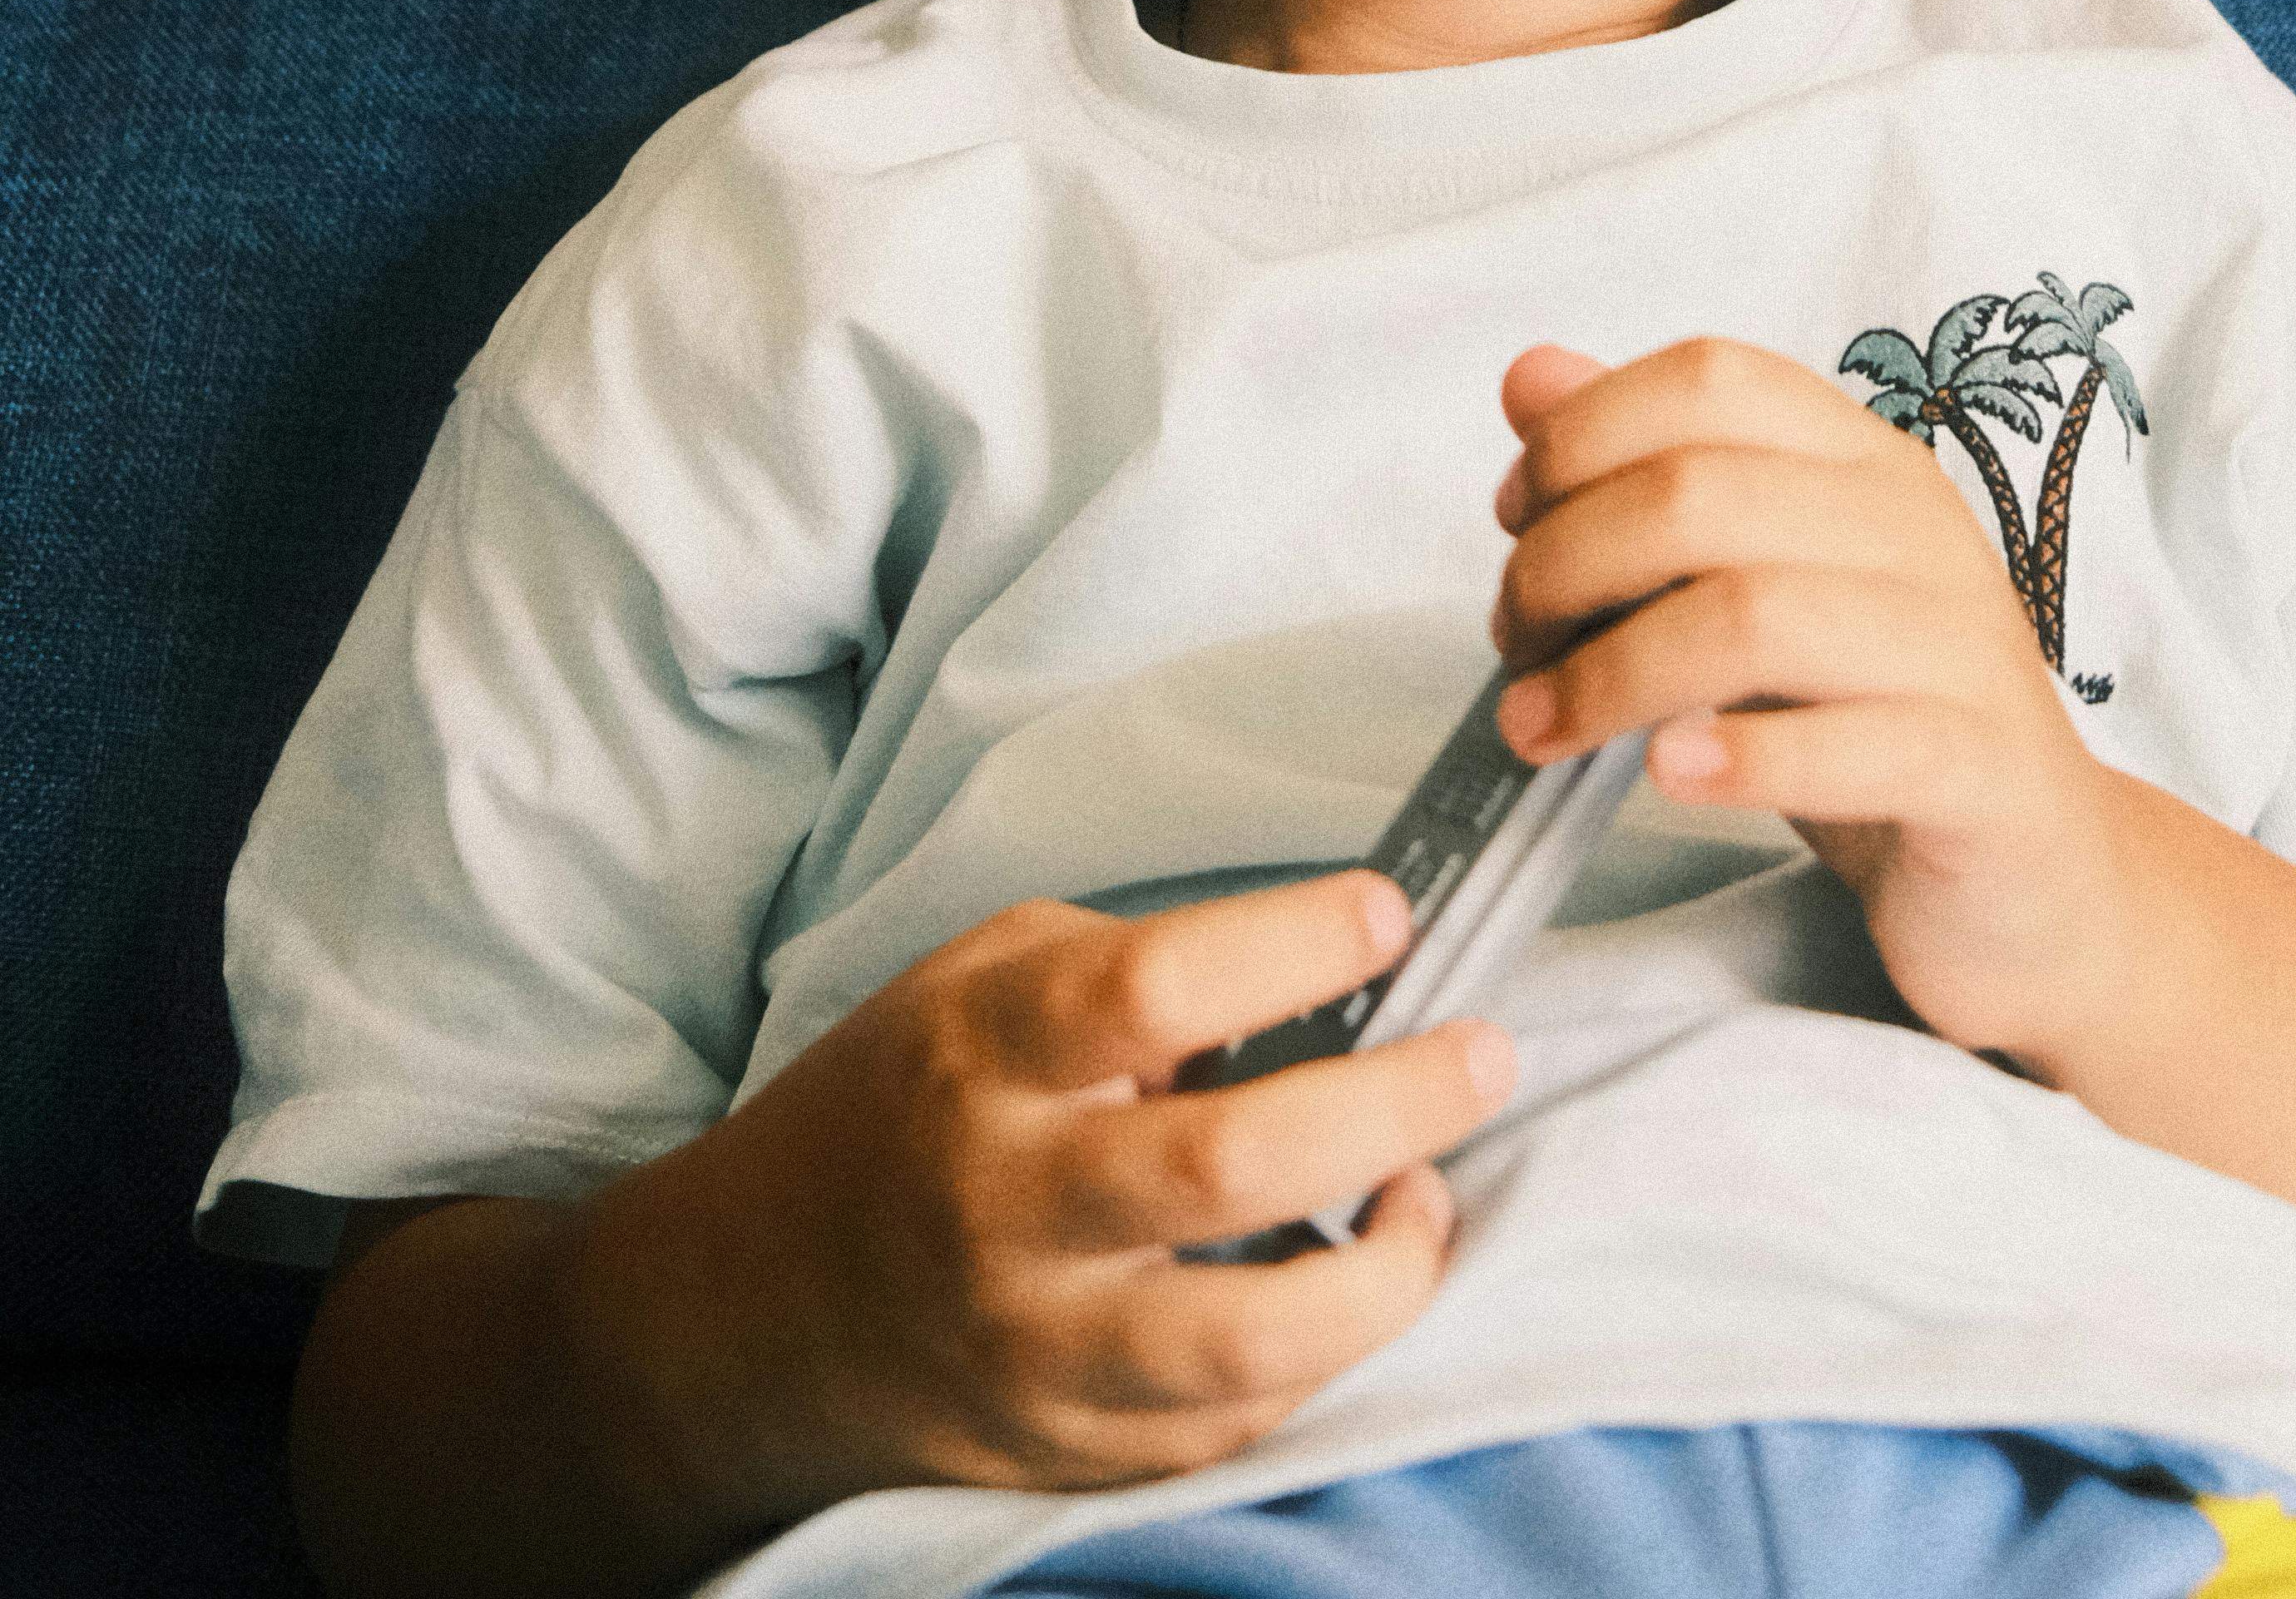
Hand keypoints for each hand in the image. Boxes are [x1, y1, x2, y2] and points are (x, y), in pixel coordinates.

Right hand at [560, 876, 1506, 1537]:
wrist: (743, 1315)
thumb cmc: (897, 1108)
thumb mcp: (979, 982)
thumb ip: (1131, 972)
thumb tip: (1314, 984)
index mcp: (978, 1058)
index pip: (1151, 991)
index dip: (1291, 943)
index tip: (1387, 913)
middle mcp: (1001, 1208)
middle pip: (1229, 1166)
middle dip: (1394, 1104)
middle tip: (1480, 1053)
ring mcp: (1033, 1351)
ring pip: (1249, 1342)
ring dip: (1387, 1269)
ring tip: (1427, 1193)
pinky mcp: (1064, 1455)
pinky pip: (1231, 1425)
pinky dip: (1320, 1353)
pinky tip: (1353, 1276)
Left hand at [1487, 336, 2121, 1070]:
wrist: (2042, 880)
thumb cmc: (1873, 722)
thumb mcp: (1757, 585)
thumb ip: (1651, 481)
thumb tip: (1531, 379)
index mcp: (1862, 462)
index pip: (1709, 378)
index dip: (1581, 436)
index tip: (1517, 523)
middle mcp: (1916, 531)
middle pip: (1700, 493)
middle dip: (1567, 566)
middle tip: (1518, 649)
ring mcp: (1958, 648)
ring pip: (1753, 614)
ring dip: (1612, 676)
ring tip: (1545, 729)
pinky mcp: (1980, 770)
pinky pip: (1855, 743)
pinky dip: (1741, 756)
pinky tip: (1670, 773)